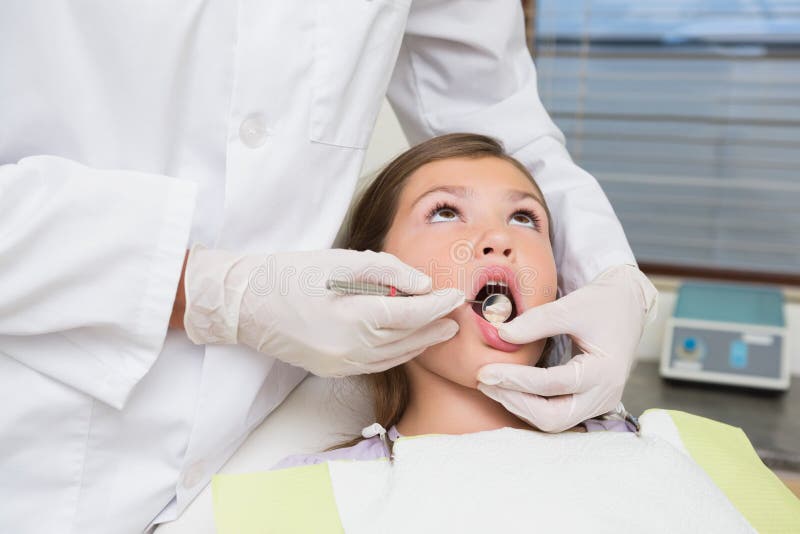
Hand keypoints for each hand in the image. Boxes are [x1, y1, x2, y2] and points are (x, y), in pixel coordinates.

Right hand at [182, 245, 463, 376]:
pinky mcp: (333, 369)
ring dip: (421, 342)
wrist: (244, 304)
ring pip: (395, 356)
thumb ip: (386, 270)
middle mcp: (352, 349)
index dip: (438, 306)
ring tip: (439, 328)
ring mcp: (341, 364)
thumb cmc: (288, 275)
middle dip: (435, 326)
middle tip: (456, 313)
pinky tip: (407, 341)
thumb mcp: (340, 260)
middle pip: (408, 340)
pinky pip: (377, 364)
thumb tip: (422, 284)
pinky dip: (398, 353)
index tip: (456, 296)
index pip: (411, 315)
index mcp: (354, 319)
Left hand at [476, 264, 656, 431]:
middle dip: (515, 401)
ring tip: (490, 384)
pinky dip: (530, 405)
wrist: (627, 304)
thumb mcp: (571, 306)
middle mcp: (605, 395)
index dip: (517, 379)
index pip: (554, 384)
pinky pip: (556, 414)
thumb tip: (500, 335)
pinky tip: (508, 388)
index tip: (487, 370)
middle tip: (485, 381)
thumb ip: (536, 321)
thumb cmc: (603, 303)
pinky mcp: (589, 402)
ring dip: (519, 406)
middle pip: (553, 416)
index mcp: (606, 371)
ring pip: (553, 421)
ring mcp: (598, 403)